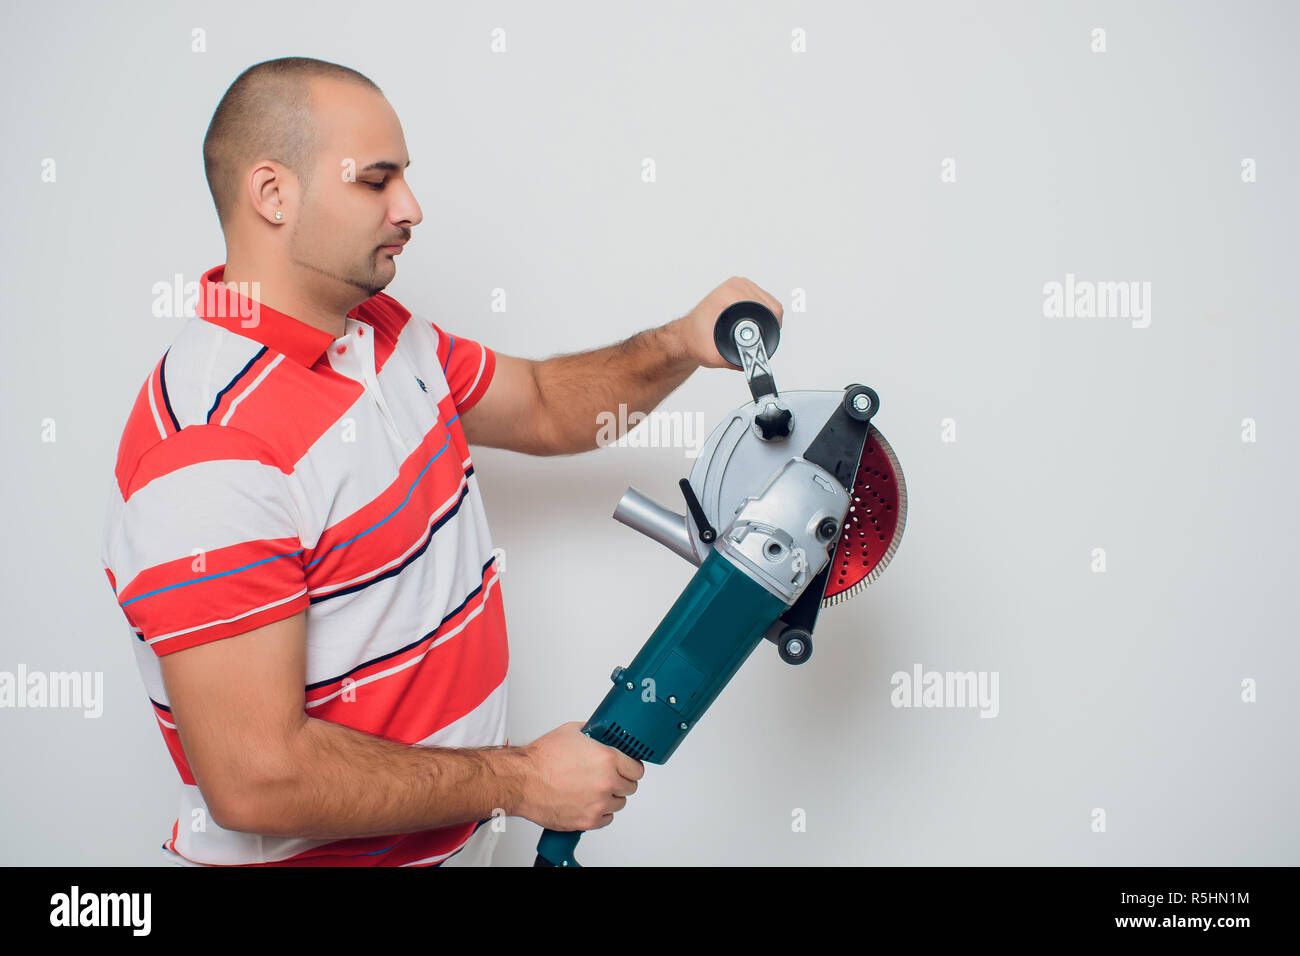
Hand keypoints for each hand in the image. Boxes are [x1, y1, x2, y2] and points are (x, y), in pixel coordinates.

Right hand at [517, 722, 644, 830]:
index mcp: (607, 758)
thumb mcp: (572, 732)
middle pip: (630, 787)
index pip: (637, 769)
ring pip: (619, 804)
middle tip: (609, 777)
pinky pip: (606, 819)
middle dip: (621, 781)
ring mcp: (598, 803)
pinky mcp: (588, 821)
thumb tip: (602, 735)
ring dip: (610, 797)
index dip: (631, 767)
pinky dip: (600, 812)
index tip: (627, 768)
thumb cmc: (542, 759)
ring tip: (594, 789)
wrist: (522, 781)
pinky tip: (588, 802)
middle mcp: (606, 782)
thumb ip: (594, 735)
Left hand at [677, 276, 783, 369]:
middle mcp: (737, 285)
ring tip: (750, 335)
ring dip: (767, 322)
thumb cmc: (697, 340)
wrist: (688, 336)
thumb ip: (734, 359)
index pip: (766, 309)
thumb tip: (754, 359)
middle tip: (753, 341)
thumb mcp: (714, 354)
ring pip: (772, 305)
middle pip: (772, 307)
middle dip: (768, 327)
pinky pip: (766, 304)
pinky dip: (764, 318)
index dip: (768, 329)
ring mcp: (742, 285)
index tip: (758, 341)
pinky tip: (751, 327)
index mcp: (730, 293)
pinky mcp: (746, 290)